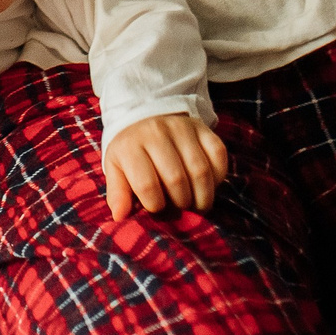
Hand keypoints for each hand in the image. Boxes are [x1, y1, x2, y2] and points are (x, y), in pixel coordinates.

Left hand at [102, 113, 230, 219]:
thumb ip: (118, 194)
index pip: (147, 186)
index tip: (157, 209)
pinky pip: (218, 157)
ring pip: (200, 172)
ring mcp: (182, 128)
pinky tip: (207, 185)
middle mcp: (156, 133)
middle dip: (181, 204)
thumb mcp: (116, 170)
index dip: (156, 206)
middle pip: (177, 180)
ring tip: (195, 205)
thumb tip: (120, 216)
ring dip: (202, 197)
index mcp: (130, 146)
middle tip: (180, 210)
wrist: (145, 118)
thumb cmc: (131, 152)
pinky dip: (217, 178)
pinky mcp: (203, 128)